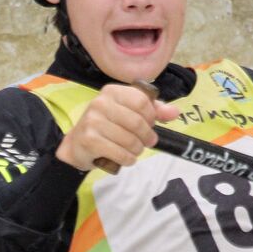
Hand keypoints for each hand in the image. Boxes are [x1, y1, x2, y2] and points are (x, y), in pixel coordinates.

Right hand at [55, 83, 179, 172]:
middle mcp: (100, 103)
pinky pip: (120, 153)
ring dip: (137, 150)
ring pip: (130, 140)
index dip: (151, 117)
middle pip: (137, 122)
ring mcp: (92, 122)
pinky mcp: (89, 140)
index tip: (150, 125)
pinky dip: (128, 159)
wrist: (77, 144)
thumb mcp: (128, 113)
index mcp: (112, 92)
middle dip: (147, 137)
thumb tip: (175, 112)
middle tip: (146, 142)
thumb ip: (153, 110)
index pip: (142, 101)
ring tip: (134, 150)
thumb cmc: (106, 127)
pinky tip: (125, 158)